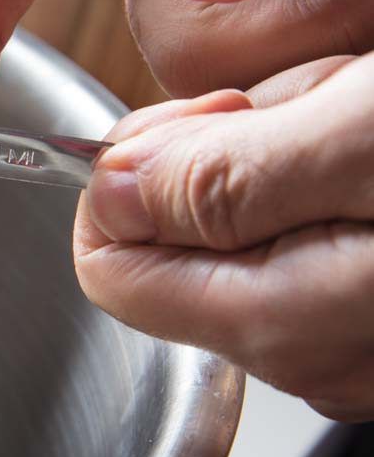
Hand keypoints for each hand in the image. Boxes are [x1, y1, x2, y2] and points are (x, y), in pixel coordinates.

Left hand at [77, 53, 371, 419]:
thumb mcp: (365, 140)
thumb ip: (223, 179)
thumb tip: (109, 193)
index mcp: (274, 321)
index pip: (108, 264)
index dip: (134, 172)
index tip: (208, 120)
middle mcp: (308, 349)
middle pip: (182, 230)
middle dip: (234, 146)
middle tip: (326, 107)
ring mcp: (355, 332)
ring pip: (257, 213)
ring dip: (297, 145)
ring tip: (367, 117)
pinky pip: (324, 219)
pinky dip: (343, 166)